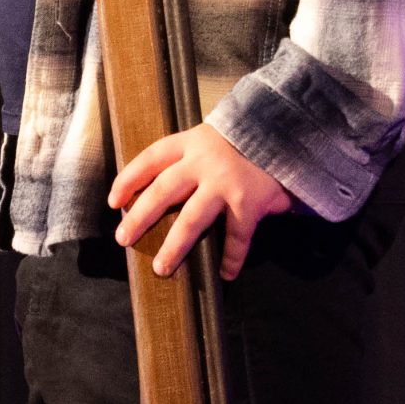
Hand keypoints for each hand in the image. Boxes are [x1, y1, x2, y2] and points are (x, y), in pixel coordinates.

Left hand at [110, 124, 290, 279]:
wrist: (291, 130)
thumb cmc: (248, 138)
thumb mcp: (214, 137)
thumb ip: (193, 157)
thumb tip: (163, 192)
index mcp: (191, 142)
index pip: (150, 159)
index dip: (128, 180)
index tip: (113, 202)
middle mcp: (204, 162)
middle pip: (162, 191)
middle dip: (139, 217)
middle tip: (123, 238)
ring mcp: (226, 182)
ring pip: (191, 219)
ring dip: (174, 246)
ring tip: (161, 268)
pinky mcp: (250, 200)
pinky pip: (236, 236)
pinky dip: (231, 257)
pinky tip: (225, 273)